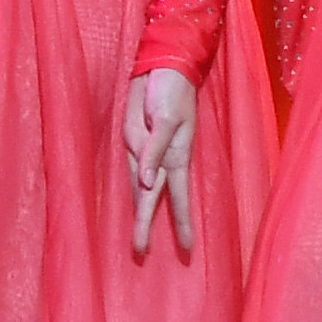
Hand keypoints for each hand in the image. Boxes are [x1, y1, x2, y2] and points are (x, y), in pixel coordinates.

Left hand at [122, 66, 198, 257]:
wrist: (161, 68)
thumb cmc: (171, 92)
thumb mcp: (167, 121)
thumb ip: (155, 151)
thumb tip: (148, 183)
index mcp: (176, 157)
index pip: (178, 197)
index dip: (182, 222)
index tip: (188, 248)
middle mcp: (160, 160)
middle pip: (152, 200)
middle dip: (147, 227)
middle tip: (141, 253)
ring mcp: (146, 152)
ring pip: (140, 190)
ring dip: (141, 215)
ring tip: (139, 244)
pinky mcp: (134, 142)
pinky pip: (133, 170)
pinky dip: (134, 190)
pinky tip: (136, 206)